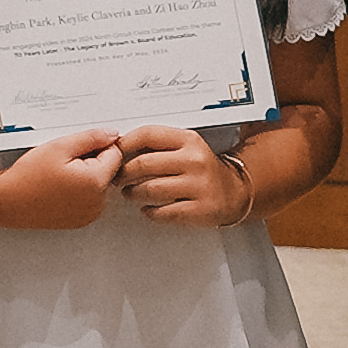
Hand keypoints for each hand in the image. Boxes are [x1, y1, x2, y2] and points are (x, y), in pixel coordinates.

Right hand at [0, 132, 125, 228]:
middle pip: (108, 170)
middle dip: (92, 162)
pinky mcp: (80, 221)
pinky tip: (58, 188)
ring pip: (99, 185)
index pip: (115, 154)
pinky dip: (79, 192)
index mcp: (96, 182)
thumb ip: (91, 138)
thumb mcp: (59, 146)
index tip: (76, 147)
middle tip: (63, 162)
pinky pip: (89, 200)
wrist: (6, 200)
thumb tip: (112, 134)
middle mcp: (98, 202)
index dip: (97, 145)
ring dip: (86, 177)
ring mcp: (89, 214)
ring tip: (58, 176)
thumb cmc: (27, 176)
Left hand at [112, 125, 257, 225]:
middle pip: (144, 164)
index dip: (124, 143)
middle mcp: (195, 160)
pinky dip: (150, 212)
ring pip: (150, 189)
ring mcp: (199, 185)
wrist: (235, 192)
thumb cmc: (202, 169)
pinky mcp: (201, 209)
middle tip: (117, 177)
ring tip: (129, 192)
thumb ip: (158, 144)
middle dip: (123, 172)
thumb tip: (119, 145)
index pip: (148, 135)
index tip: (113, 151)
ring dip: (132, 193)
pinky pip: (164, 212)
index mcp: (189, 140)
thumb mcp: (186, 147)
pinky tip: (147, 209)